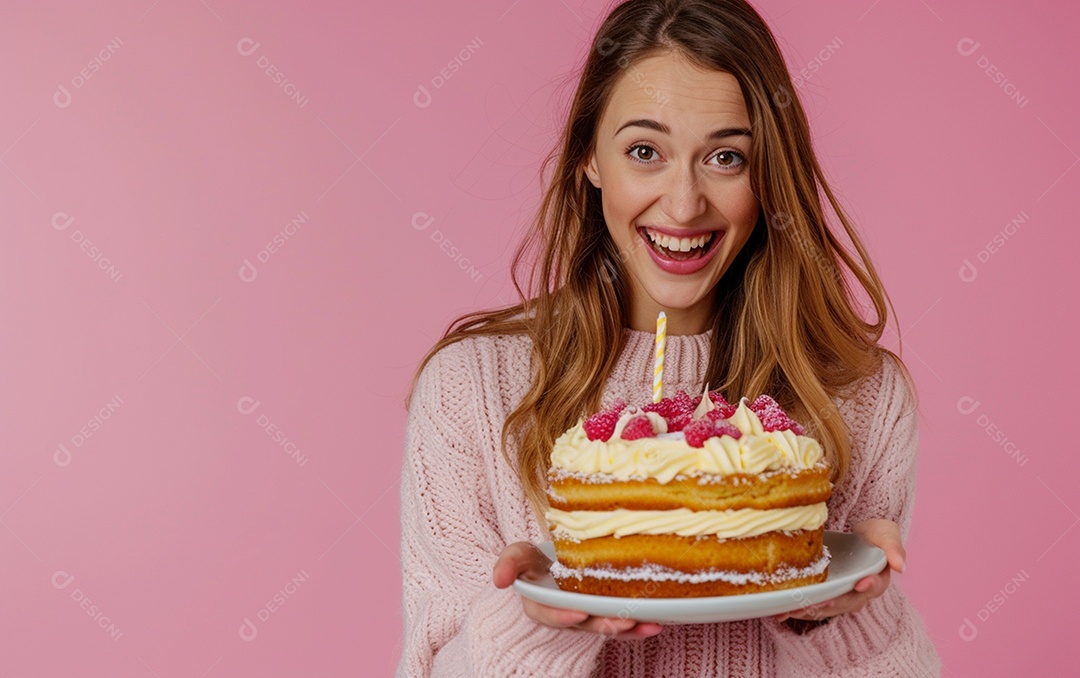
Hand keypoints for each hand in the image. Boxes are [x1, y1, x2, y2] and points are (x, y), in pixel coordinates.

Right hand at [493, 542, 662, 639]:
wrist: (557, 561)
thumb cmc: (537, 560)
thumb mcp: (519, 555)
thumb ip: (509, 563)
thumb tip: (498, 580)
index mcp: (542, 605)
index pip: (550, 615)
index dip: (563, 616)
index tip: (578, 612)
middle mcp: (566, 615)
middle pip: (586, 625)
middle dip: (604, 625)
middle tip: (622, 620)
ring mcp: (589, 617)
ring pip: (607, 626)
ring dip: (627, 629)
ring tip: (647, 624)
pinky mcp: (607, 614)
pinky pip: (623, 624)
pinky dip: (640, 627)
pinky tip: (658, 624)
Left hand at [772, 519, 904, 623]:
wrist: (855, 531)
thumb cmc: (874, 533)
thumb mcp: (886, 533)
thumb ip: (893, 548)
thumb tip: (901, 566)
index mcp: (876, 580)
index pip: (873, 586)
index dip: (866, 586)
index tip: (859, 583)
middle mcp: (857, 593)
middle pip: (845, 602)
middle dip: (828, 604)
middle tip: (812, 604)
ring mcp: (839, 595)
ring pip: (826, 607)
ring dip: (808, 611)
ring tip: (790, 610)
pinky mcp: (823, 595)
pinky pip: (811, 606)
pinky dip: (796, 610)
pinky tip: (779, 612)